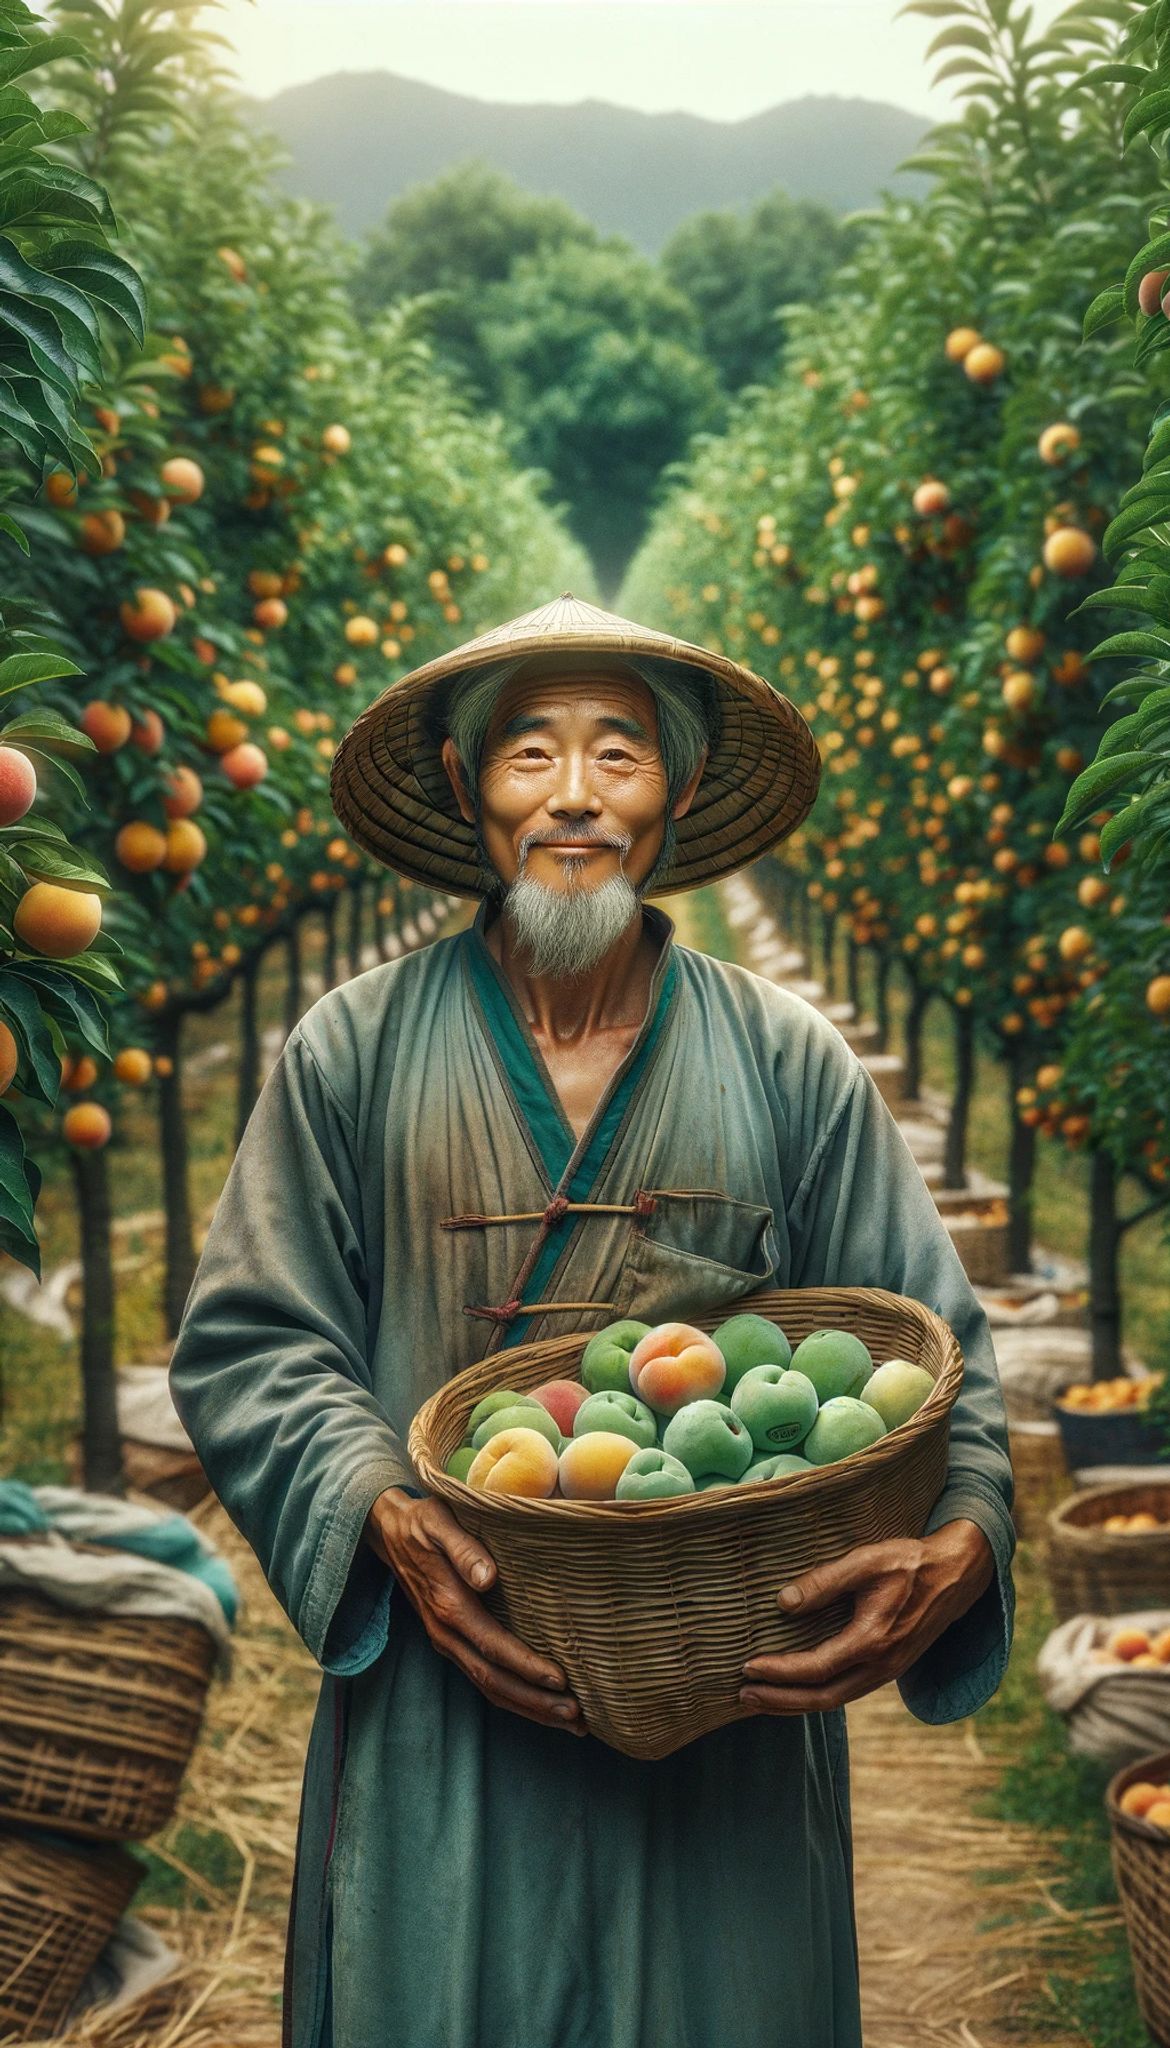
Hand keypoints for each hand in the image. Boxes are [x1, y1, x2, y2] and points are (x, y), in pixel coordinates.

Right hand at [365, 1487, 584, 1734]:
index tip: (561, 1680)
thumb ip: (464, 1549)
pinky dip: (514, 1697)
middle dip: (536, 1702)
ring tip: (570, 1722)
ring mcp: (448, 1643)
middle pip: (493, 1680)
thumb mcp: (440, 1522)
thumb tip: (488, 1578)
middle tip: (578, 1716)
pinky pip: (483, 1678)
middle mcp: (447, 1634)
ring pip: (489, 1687)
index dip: (527, 1666)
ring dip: (529, 1708)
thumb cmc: (423, 1523)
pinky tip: (541, 1704)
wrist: (389, 1533)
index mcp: (449, 1606)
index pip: (493, 1646)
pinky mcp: (453, 1642)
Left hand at [739, 1518, 995, 1715]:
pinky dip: (816, 1695)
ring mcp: (887, 1671)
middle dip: (780, 1701)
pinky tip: (796, 1688)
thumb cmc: (909, 1562)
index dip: (779, 1672)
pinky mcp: (888, 1668)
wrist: (956, 1576)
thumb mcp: (866, 1561)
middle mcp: (881, 1665)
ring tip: (760, 1698)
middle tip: (742, 1695)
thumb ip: (825, 1581)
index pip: (816, 1668)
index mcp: (873, 1640)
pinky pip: (846, 1691)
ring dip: (795, 1703)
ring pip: (835, 1700)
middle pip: (823, 1699)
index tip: (748, 1667)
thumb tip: (783, 1604)